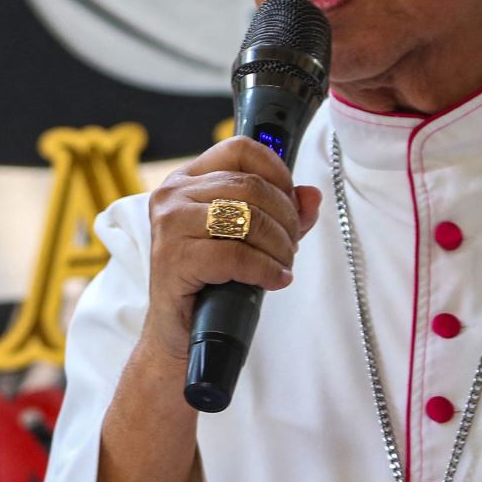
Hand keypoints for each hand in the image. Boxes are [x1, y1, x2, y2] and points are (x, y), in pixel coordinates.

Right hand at [138, 137, 322, 360]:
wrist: (179, 332)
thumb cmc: (212, 280)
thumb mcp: (248, 238)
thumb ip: (281, 213)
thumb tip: (311, 196)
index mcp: (186, 179)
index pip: (240, 150)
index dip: (277, 171)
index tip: (291, 203)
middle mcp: (172, 194)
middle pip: (250, 186)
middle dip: (285, 219)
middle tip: (290, 247)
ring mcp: (170, 224)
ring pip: (247, 217)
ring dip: (279, 245)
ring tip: (282, 264)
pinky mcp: (174, 258)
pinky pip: (236, 255)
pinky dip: (266, 269)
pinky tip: (274, 279)